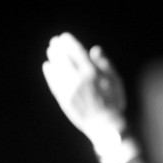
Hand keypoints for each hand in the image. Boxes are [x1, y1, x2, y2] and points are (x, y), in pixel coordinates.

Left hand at [42, 33, 127, 148]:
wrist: (105, 125)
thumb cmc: (113, 101)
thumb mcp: (115, 80)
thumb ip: (104, 64)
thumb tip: (94, 50)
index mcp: (93, 74)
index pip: (77, 53)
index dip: (69, 43)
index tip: (64, 37)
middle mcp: (79, 81)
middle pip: (64, 60)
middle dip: (58, 49)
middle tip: (54, 42)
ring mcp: (70, 91)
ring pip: (57, 70)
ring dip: (53, 59)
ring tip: (51, 51)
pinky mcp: (64, 100)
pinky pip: (54, 83)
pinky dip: (50, 74)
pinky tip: (47, 66)